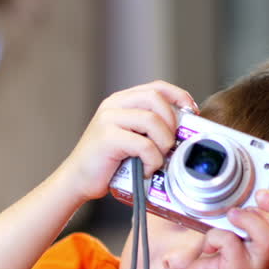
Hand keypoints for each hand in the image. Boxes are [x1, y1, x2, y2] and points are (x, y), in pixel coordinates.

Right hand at [56, 81, 197, 201]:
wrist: (77, 181)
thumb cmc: (107, 163)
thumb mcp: (129, 137)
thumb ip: (148, 127)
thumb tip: (183, 129)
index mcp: (120, 101)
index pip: (157, 87)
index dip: (179, 96)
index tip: (192, 113)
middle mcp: (113, 106)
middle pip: (156, 99)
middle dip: (172, 122)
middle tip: (170, 143)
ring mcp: (108, 120)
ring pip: (152, 120)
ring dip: (163, 143)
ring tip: (157, 159)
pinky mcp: (107, 138)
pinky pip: (144, 145)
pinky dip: (152, 160)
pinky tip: (146, 170)